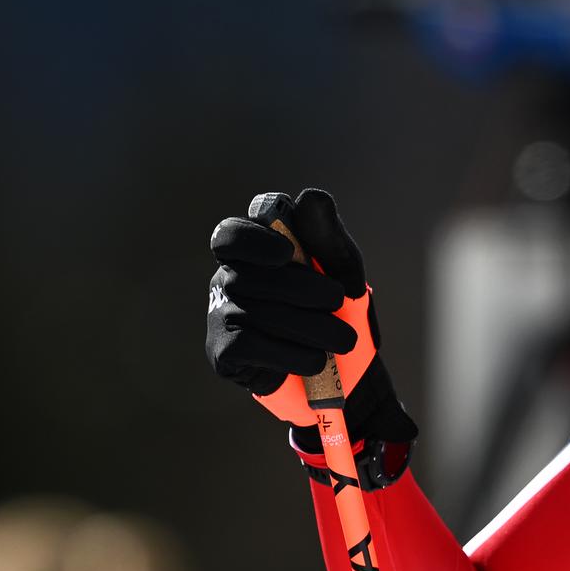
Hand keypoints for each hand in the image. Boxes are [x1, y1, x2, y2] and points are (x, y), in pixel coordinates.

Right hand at [205, 188, 415, 485]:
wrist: (347, 374)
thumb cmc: (340, 311)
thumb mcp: (343, 270)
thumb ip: (327, 235)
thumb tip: (310, 196)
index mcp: (256, 250)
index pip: (233, 234)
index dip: (254, 240)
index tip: (288, 253)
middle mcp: (230, 276)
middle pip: (252, 275)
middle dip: (303, 288)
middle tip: (338, 302)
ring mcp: (222, 313)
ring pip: (257, 311)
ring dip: (310, 326)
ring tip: (343, 340)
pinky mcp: (223, 350)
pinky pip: (251, 344)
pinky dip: (291, 353)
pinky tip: (315, 360)